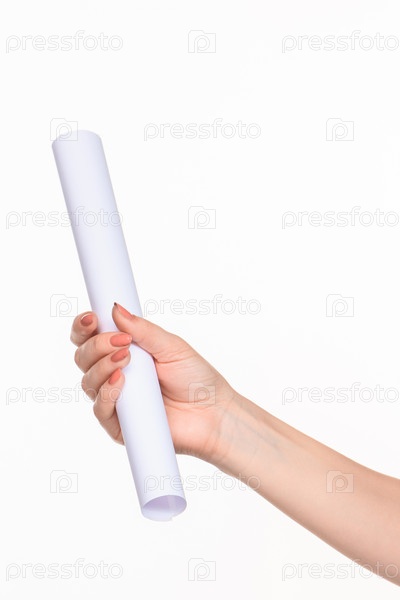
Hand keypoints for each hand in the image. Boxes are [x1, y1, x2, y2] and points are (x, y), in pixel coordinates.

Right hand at [71, 303, 237, 462]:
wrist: (213, 413)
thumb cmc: (195, 378)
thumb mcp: (171, 346)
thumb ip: (143, 329)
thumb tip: (116, 308)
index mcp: (123, 351)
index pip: (90, 337)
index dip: (83, 326)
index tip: (92, 317)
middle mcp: (114, 374)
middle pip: (83, 357)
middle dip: (96, 345)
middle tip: (121, 341)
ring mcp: (115, 399)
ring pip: (88, 381)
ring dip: (102, 366)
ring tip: (126, 359)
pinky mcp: (119, 425)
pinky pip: (100, 409)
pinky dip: (106, 393)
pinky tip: (121, 381)